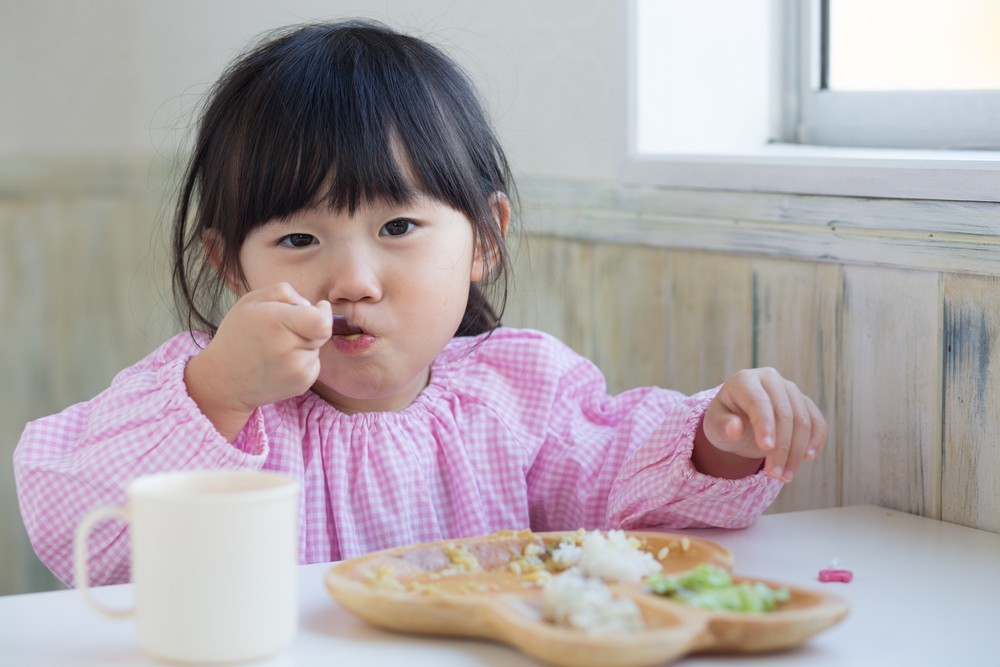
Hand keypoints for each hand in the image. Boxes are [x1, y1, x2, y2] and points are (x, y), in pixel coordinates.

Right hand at [185, 282, 331, 439]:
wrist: (223, 380)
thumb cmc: (238, 334)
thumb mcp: (251, 301)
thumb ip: (283, 292)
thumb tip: (310, 304)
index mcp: (276, 323)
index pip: (321, 321)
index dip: (324, 313)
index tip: (320, 307)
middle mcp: (288, 349)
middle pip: (322, 332)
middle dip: (310, 326)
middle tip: (285, 329)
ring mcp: (296, 370)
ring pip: (317, 348)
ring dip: (304, 345)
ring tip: (276, 349)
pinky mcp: (302, 384)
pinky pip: (314, 364)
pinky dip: (302, 360)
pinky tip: (280, 363)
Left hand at [698, 368, 827, 481]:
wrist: (738, 420)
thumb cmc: (724, 422)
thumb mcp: (715, 426)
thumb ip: (722, 426)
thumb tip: (735, 429)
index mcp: (744, 380)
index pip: (759, 401)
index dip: (765, 424)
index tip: (766, 448)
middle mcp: (770, 379)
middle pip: (784, 413)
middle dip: (781, 447)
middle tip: (774, 475)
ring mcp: (790, 389)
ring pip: (803, 420)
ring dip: (796, 451)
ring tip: (784, 476)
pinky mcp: (804, 402)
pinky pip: (817, 421)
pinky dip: (815, 440)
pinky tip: (807, 458)